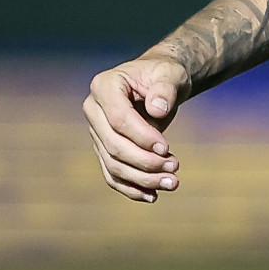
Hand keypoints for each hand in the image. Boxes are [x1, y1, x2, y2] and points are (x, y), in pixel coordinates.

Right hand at [83, 57, 189, 202]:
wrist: (160, 82)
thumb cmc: (165, 74)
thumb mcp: (171, 73)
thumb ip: (166, 88)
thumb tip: (157, 109)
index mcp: (104, 85)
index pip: (118, 118)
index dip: (142, 137)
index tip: (167, 149)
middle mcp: (93, 109)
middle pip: (113, 145)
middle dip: (144, 162)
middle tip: (175, 168)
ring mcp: (96, 131)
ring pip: (113, 165)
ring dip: (142, 179)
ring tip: (172, 182)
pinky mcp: (104, 149)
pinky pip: (113, 175)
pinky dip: (131, 188)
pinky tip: (153, 195)